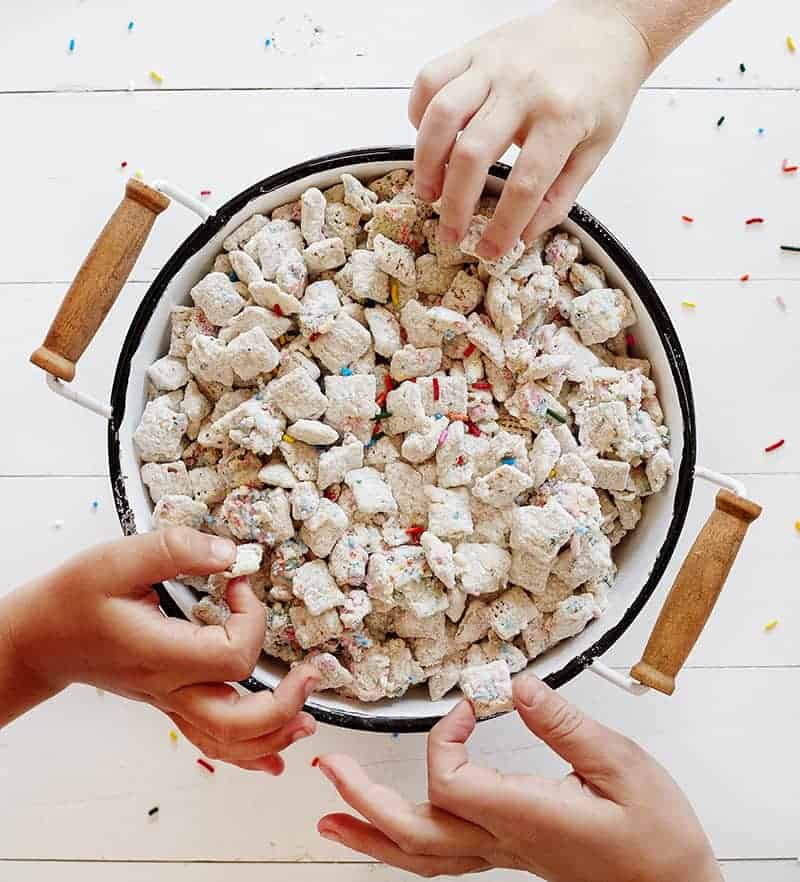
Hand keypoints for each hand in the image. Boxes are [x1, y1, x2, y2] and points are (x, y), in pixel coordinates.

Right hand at [1, 528, 318, 772]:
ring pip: (228, 743)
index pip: (232, 657)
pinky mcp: (170, 702)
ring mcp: (170, 702)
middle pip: (239, 720)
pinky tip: (273, 755)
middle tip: (313, 672)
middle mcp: (169, 688)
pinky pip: (211, 743)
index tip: (240, 584)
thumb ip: (177, 551)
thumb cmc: (75, 599)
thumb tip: (229, 554)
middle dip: (286, 702)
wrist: (42, 639)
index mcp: (161, 654)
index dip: (252, 619)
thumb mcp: (119, 559)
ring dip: (275, 735)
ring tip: (307, 720)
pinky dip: (248, 752)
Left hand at [315, 676, 722, 881]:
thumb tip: (516, 683)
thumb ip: (565, 723)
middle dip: (364, 796)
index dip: (443, 736)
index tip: (465, 706)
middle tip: (329, 766)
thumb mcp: (622, 765)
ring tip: (328, 816)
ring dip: (369, 832)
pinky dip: (401, 845)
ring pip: (419, 855)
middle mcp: (503, 839)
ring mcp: (502, 853)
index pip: (450, 780)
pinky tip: (386, 835)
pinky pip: (440, 857)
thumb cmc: (655, 835)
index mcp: (524, 814)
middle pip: (414, 830)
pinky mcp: (509, 853)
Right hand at [410, 0, 653, 257]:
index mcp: (563, 116)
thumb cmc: (601, 90)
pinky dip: (418, 113)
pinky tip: (428, 140)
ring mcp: (494, 63)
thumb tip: (523, 235)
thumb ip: (560, 196)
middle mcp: (524, 87)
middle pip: (472, 154)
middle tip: (450, 231)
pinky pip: (430, 79)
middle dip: (454, 203)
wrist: (606, 25)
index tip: (489, 251)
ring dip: (426, 162)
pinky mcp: (474, 49)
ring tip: (428, 191)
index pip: (525, 185)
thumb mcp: (595, 148)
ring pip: (441, 115)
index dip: (502, 227)